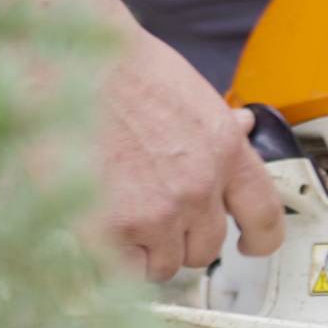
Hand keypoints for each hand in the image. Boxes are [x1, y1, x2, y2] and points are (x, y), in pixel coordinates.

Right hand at [3, 0, 284, 279]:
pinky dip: (105, 260)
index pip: (264, 214)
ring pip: (161, 265)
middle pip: (205, 248)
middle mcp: (197, 188)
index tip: (250, 246)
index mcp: (223, 150)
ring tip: (111, 214)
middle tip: (149, 218)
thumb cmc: (115, 62)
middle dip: (180, 240)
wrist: (63, 55)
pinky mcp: (110, 231)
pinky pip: (119, 272)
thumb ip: (215, 125)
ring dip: (140, 252)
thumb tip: (241, 128)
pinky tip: (90, 229)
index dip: (260, 239)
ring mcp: (155, 213)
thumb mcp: (187, 89)